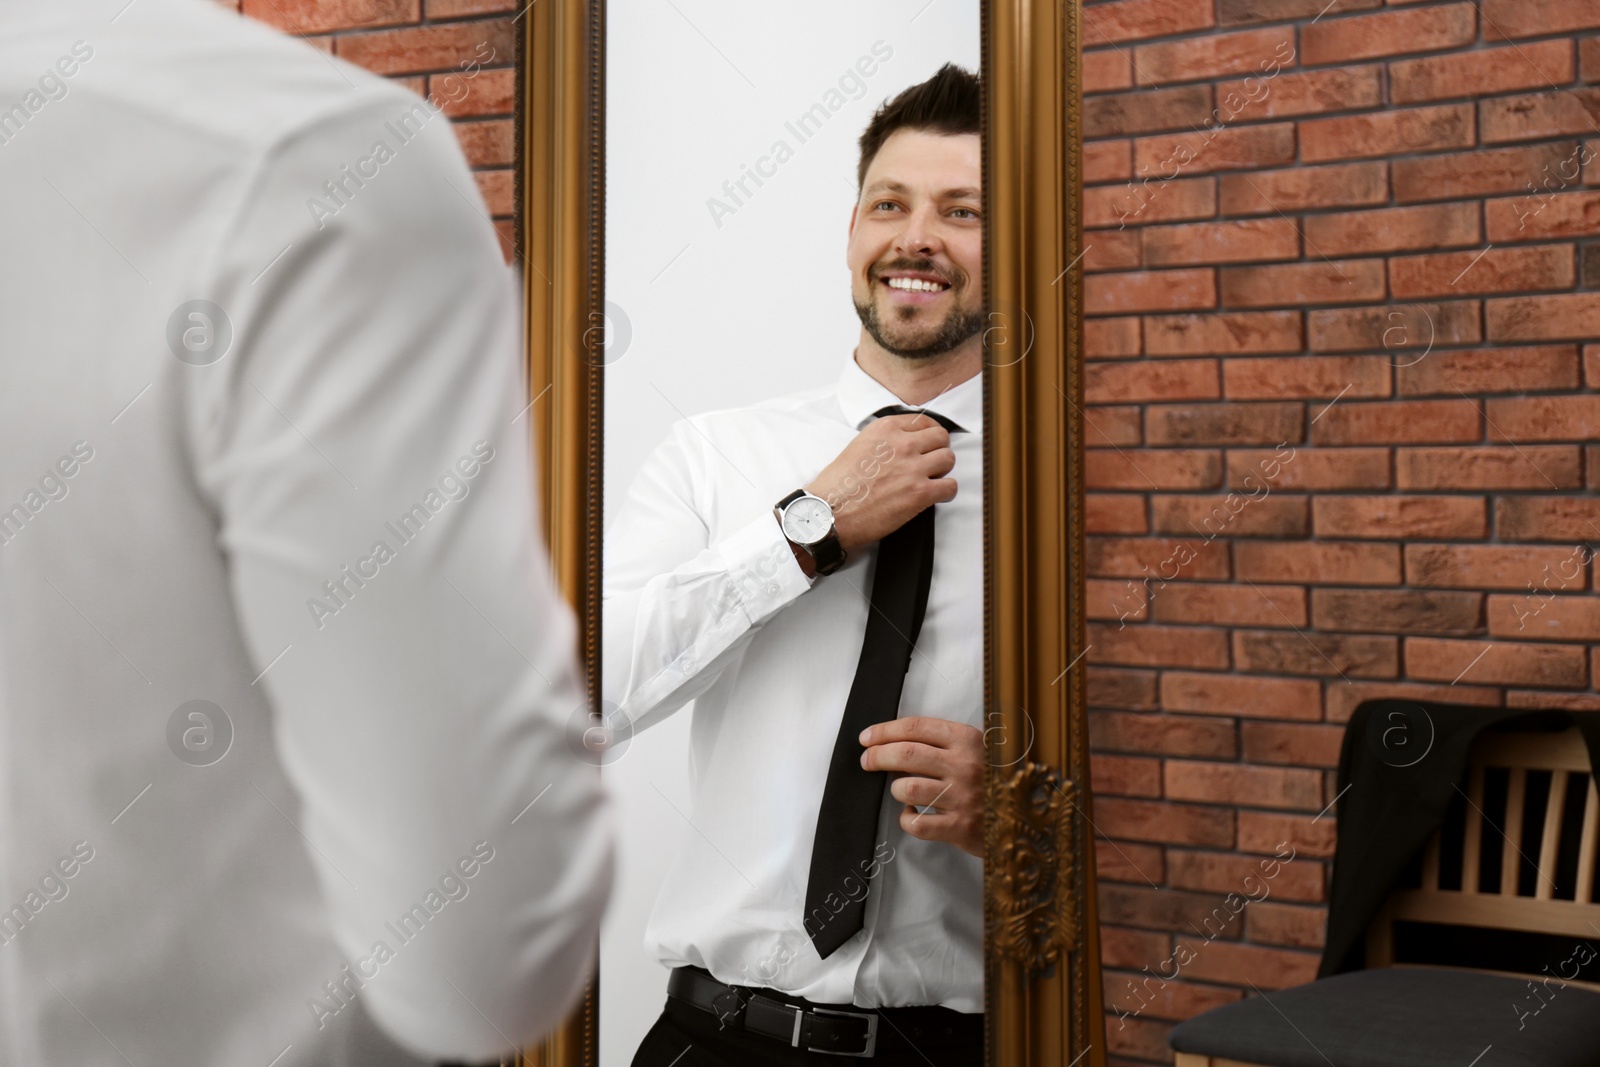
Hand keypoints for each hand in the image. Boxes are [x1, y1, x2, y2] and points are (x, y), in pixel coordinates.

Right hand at [805, 415, 954, 553]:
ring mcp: (913, 468)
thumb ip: (883, 441)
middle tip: (932, 462)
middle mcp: (902, 444)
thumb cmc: (837, 485)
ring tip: (932, 480)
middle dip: (938, 450)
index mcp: (885, 429)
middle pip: (940, 438)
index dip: (928, 435)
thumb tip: (900, 446)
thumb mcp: (858, 446)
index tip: (928, 444)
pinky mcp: (920, 493)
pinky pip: (950, 486)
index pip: (923, 421)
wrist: (829, 511)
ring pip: (948, 459)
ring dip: (943, 470)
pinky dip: (946, 492)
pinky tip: (935, 496)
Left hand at [859, 717, 984, 857]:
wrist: (1030, 815)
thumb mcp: (978, 749)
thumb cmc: (995, 779)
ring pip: (907, 787)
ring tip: (902, 790)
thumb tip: (895, 741)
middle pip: (906, 754)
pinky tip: (912, 813)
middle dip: (878, 755)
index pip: (916, 727)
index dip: (885, 731)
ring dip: (896, 788)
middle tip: (867, 760)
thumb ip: (944, 742)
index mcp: (967, 740)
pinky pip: (916, 823)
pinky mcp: (960, 827)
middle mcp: (965, 766)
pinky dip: (906, 819)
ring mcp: (963, 797)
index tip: (867, 737)